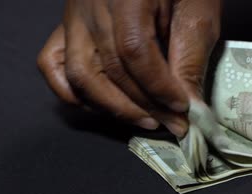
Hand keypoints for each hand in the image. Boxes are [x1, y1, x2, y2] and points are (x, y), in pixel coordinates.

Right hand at [37, 0, 221, 136]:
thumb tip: (189, 107)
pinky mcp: (67, 25)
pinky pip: (54, 64)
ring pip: (81, 74)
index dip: (158, 87)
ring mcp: (73, 16)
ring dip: (114, 107)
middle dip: (145, 105)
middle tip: (172, 124)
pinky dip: (73, 92)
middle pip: (110, 68)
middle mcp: (91, 5)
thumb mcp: (197, 12)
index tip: (181, 108)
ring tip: (146, 121)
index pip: (134, 51)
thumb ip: (190, 58)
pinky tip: (103, 106)